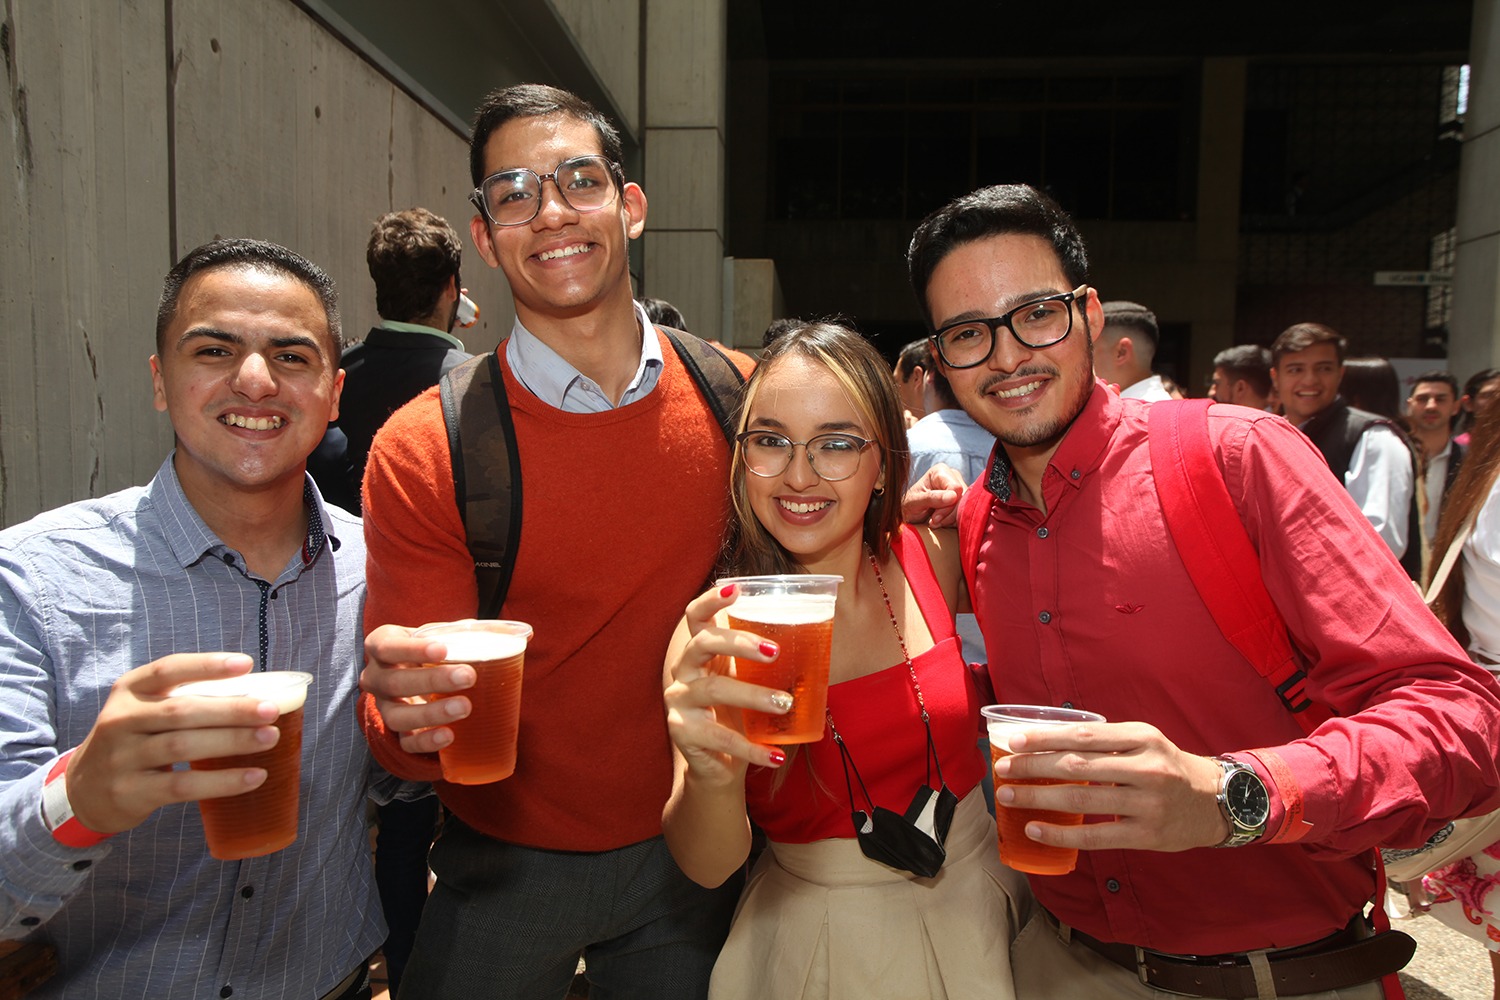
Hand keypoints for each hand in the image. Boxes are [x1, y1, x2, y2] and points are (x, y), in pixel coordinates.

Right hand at [65, 653, 282, 833]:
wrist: (83, 790)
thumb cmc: (133, 741)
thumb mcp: (142, 711)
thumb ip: (182, 700)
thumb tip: (255, 695)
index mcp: (129, 691)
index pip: (168, 670)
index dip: (207, 665)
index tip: (246, 664)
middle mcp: (121, 720)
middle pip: (182, 710)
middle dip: (231, 709)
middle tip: (271, 710)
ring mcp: (122, 758)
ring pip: (184, 746)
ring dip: (232, 742)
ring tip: (270, 738)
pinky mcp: (131, 792)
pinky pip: (183, 785)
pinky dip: (222, 781)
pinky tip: (254, 777)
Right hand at [361, 624, 475, 754]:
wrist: (417, 676)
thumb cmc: (428, 650)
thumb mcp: (435, 634)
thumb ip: (460, 632)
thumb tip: (506, 632)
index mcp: (380, 646)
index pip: (387, 647)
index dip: (412, 649)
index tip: (443, 650)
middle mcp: (375, 679)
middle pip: (395, 682)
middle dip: (432, 680)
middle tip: (468, 676)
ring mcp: (384, 708)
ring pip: (397, 717)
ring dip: (431, 713)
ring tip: (464, 707)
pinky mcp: (396, 733)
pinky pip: (405, 742)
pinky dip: (426, 741)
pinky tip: (449, 735)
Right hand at [665, 585, 792, 781]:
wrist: (718, 765)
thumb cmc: (738, 716)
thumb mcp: (749, 684)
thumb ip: (766, 664)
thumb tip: (818, 642)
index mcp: (700, 652)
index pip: (696, 616)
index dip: (711, 600)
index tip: (737, 589)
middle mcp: (683, 671)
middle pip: (703, 643)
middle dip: (739, 642)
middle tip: (775, 652)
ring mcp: (679, 701)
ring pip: (714, 689)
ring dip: (754, 696)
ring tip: (786, 703)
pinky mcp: (682, 732)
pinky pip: (719, 737)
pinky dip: (751, 748)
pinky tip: (774, 755)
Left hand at [902, 464, 966, 527]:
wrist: (909, 514)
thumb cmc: (909, 505)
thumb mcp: (916, 502)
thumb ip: (932, 498)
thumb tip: (953, 497)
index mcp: (940, 471)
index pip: (955, 488)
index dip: (947, 506)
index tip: (934, 517)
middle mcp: (953, 476)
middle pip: (963, 498)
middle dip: (949, 514)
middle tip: (934, 522)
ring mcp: (959, 488)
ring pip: (965, 506)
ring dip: (950, 519)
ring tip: (935, 522)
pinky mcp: (962, 500)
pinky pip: (965, 512)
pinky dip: (954, 521)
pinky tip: (942, 522)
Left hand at [991, 721, 1229, 852]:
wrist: (1215, 801)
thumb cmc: (1166, 766)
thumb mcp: (1144, 741)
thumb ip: (1103, 742)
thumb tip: (1045, 741)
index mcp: (1142, 737)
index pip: (1083, 736)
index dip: (1044, 738)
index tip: (1013, 741)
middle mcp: (1147, 768)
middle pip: (1076, 765)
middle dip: (1033, 767)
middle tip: (1002, 770)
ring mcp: (1148, 803)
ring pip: (1081, 799)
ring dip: (1038, 798)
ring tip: (1009, 797)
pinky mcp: (1147, 835)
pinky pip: (1095, 836)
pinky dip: (1061, 833)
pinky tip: (1035, 829)